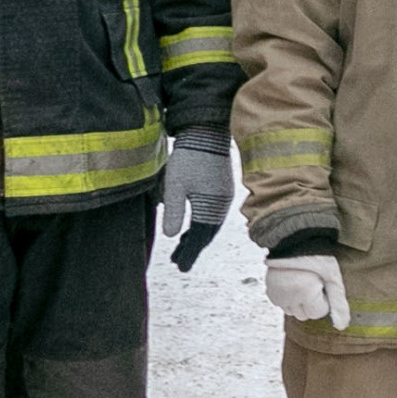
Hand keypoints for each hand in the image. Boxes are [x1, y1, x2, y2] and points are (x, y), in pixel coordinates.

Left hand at [158, 126, 233, 270]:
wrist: (207, 131)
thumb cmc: (189, 157)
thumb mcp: (175, 185)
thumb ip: (175, 212)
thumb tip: (173, 237)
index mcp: (211, 207)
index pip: (200, 237)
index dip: (189, 253)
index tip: (181, 266)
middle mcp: (221, 204)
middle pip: (207, 233)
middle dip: (193, 248)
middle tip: (179, 261)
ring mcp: (223, 195)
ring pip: (210, 223)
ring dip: (197, 235)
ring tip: (184, 245)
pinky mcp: (222, 186)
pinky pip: (213, 212)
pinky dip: (203, 222)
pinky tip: (195, 222)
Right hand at [265, 253, 349, 330]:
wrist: (295, 238)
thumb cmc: (318, 256)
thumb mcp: (333, 278)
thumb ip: (338, 303)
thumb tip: (342, 326)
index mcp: (305, 292)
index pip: (318, 312)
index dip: (324, 299)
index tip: (323, 284)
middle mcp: (288, 296)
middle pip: (305, 315)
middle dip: (312, 303)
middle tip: (314, 282)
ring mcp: (277, 294)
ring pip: (293, 311)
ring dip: (300, 302)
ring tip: (304, 282)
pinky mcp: (270, 291)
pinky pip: (282, 304)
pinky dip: (288, 298)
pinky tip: (293, 283)